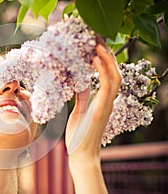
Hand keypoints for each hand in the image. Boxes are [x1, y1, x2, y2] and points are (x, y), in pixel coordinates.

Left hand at [65, 43, 121, 163]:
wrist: (80, 155)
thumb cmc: (78, 136)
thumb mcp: (79, 111)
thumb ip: (82, 97)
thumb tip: (81, 84)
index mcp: (102, 100)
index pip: (108, 75)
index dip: (104, 59)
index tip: (95, 45)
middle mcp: (107, 101)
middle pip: (114, 71)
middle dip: (107, 54)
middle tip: (97, 38)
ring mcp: (106, 104)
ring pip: (115, 76)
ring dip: (107, 58)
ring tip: (97, 43)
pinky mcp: (101, 108)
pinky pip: (106, 85)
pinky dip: (102, 70)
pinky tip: (94, 59)